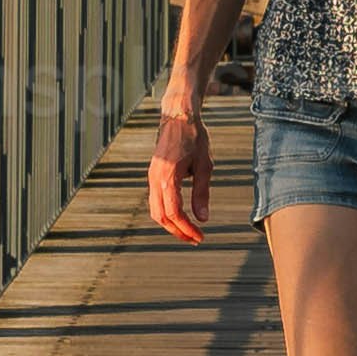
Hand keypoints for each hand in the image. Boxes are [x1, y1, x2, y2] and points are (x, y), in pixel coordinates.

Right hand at [147, 91, 212, 242]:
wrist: (178, 116)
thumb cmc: (194, 137)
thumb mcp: (204, 165)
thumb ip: (202, 193)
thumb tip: (203, 218)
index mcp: (168, 177)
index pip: (174, 212)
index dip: (186, 228)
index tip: (200, 236)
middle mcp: (155, 179)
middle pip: (161, 216)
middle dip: (178, 231)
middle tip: (195, 239)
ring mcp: (152, 177)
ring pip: (155, 210)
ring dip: (171, 224)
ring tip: (188, 231)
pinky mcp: (153, 174)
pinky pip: (155, 200)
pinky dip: (166, 213)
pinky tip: (180, 216)